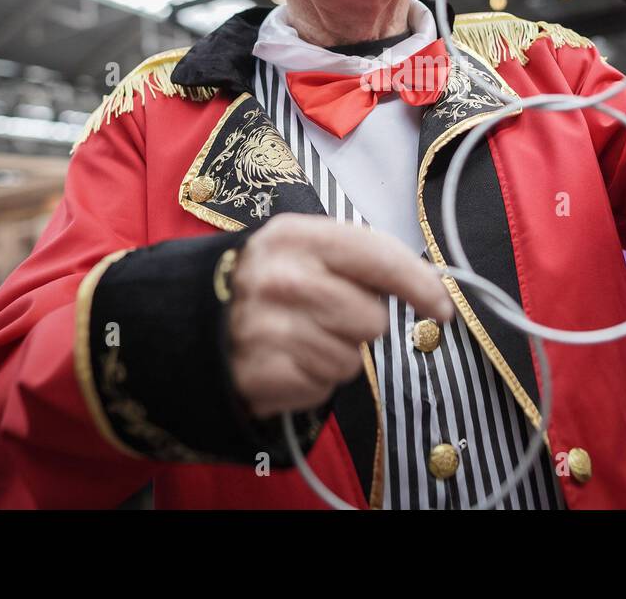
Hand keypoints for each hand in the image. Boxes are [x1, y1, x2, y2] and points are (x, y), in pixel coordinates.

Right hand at [228, 213, 454, 418]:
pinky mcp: (261, 376)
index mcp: (296, 236)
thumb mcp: (300, 247)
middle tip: (325, 314)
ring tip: (298, 337)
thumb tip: (428, 286)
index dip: (419, 285)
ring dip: (335, 354)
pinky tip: (285, 360)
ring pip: (351, 359)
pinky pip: (323, 387)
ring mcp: (269, 330)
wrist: (183, 320)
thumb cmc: (263, 281)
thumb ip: (357, 257)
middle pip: (373, 319)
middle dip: (360, 322)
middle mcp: (283, 280)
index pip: (378, 257)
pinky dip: (311, 380)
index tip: (441, 306)